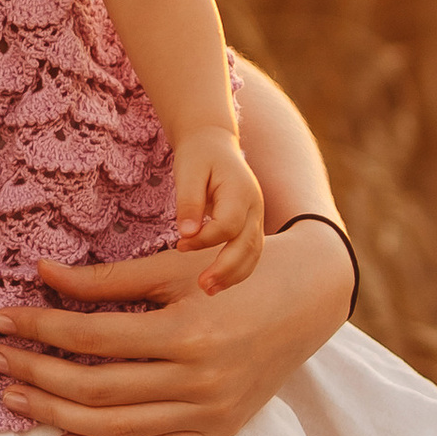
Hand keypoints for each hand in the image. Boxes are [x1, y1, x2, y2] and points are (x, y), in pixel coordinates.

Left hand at [0, 221, 351, 435]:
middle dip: (36, 375)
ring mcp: (208, 414)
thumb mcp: (173, 266)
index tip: (2, 320)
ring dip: (56, 416)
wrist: (307, 300)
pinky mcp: (215, 433)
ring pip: (115, 428)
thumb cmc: (235, 273)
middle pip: (96, 389)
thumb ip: (106, 278)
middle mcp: (199, 381)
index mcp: (187, 332)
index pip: (92, 337)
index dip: (40, 329)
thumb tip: (41, 275)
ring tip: (14, 398)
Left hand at [172, 127, 265, 291]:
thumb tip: (187, 234)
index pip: (229, 225)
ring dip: (234, 275)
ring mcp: (257, 218)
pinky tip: (219, 282)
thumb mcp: (188, 171)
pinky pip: (250, 253)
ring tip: (209, 290)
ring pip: (253, 253)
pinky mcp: (251, 226)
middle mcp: (255, 207)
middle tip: (203, 286)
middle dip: (226, 268)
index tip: (180, 244)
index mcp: (241, 191)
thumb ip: (189, 202)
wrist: (213, 145)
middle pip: (248, 244)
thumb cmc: (198, 157)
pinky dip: (238, 270)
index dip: (205, 240)